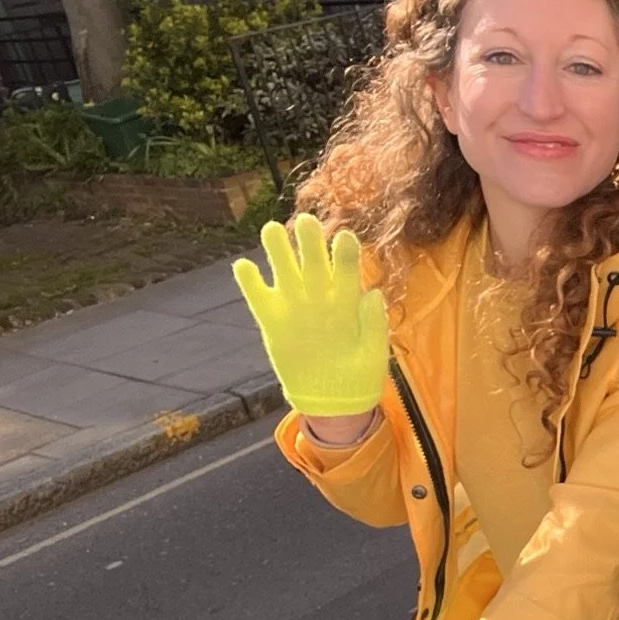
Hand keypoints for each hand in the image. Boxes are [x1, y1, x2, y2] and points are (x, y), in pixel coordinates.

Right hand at [232, 215, 388, 417]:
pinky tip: (244, 266)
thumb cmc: (360, 374)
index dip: (345, 254)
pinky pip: (258, 296)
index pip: (347, 270)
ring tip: (273, 229)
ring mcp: (295, 307)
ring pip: (285, 271)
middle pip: (314, 262)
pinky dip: (250, 282)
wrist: (334, 399)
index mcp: (347, 301)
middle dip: (310, 241)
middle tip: (307, 220)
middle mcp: (320, 297)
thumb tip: (374, 294)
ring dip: (278, 250)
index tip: (345, 237)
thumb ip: (373, 324)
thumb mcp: (373, 353)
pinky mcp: (272, 321)